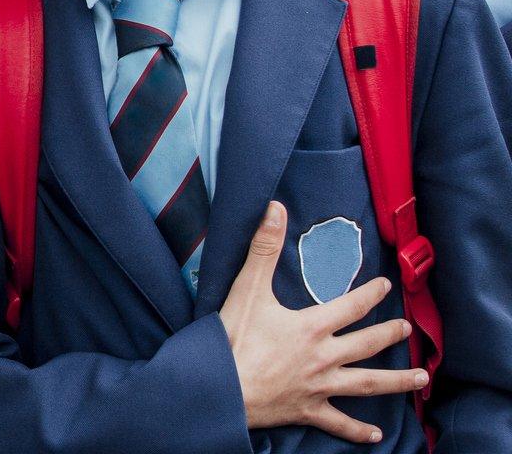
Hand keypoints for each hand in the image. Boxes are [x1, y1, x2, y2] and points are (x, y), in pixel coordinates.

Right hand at [223, 202, 424, 441]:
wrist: (219, 387)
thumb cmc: (233, 338)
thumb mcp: (246, 289)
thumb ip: (262, 248)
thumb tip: (275, 209)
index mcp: (312, 327)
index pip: (351, 307)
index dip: (370, 294)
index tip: (385, 286)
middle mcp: (324, 357)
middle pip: (366, 344)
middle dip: (388, 334)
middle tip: (406, 329)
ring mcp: (319, 386)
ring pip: (367, 384)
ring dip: (396, 381)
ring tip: (420, 379)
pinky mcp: (307, 409)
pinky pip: (338, 422)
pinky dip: (356, 430)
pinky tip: (375, 434)